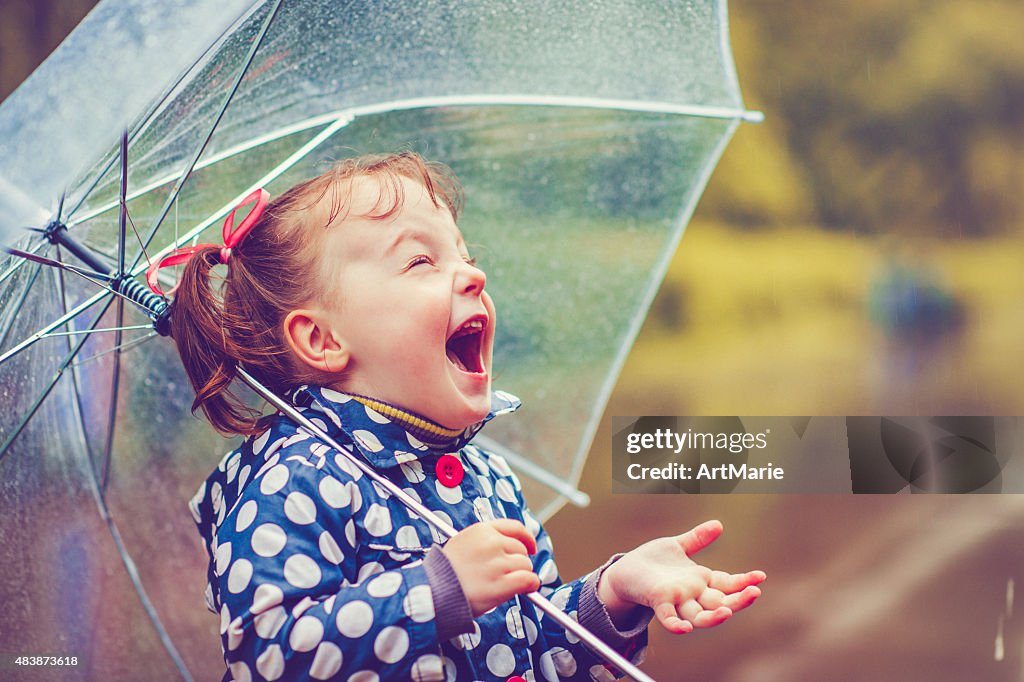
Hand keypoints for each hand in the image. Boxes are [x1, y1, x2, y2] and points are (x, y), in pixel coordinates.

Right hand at [442, 519, 541, 615]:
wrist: (433, 591)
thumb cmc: (444, 572)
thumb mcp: (461, 543)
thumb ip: (484, 541)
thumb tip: (507, 548)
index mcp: (481, 530)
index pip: (515, 527)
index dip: (526, 538)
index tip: (530, 546)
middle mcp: (492, 543)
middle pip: (521, 549)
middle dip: (517, 562)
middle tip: (506, 574)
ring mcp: (498, 563)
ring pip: (525, 565)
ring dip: (521, 575)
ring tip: (504, 584)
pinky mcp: (502, 583)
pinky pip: (528, 580)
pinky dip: (531, 585)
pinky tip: (526, 589)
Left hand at [598, 520, 764, 633]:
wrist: (623, 571)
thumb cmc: (651, 561)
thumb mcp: (676, 546)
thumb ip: (697, 539)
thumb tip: (718, 524)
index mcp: (699, 580)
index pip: (727, 584)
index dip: (743, 582)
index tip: (760, 577)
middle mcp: (691, 594)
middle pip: (720, 602)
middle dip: (739, 600)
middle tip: (755, 593)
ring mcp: (675, 600)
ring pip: (699, 615)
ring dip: (714, 616)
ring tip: (727, 612)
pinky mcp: (657, 601)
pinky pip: (668, 617)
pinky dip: (676, 624)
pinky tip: (685, 627)